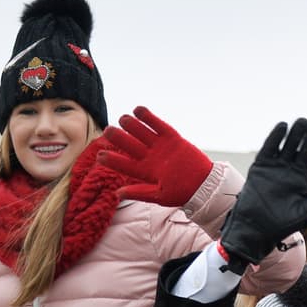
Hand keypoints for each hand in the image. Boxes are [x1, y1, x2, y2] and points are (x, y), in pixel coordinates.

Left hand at [98, 107, 212, 207]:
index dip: (112, 160)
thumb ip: (140, 193)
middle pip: (130, 145)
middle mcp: (150, 157)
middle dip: (118, 138)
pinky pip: (158, 125)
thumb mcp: (161, 196)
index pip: (125, 164)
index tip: (100, 156)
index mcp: (145, 172)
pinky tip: (138, 110)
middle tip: (109, 131)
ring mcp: (160, 146)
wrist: (206, 185)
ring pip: (141, 132)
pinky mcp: (172, 138)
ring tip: (123, 119)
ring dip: (130, 125)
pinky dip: (148, 117)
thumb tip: (118, 194)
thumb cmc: (184, 193)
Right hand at [218, 118, 306, 273]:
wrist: (255, 227)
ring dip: (297, 134)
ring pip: (290, 146)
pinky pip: (270, 147)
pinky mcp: (262, 166)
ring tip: (304, 122)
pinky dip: (276, 137)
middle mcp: (295, 174)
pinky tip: (284, 126)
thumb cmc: (282, 224)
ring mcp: (279, 168)